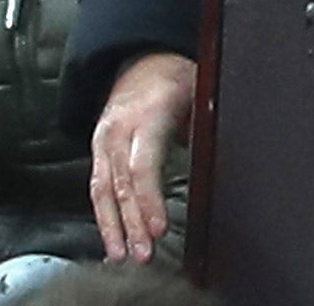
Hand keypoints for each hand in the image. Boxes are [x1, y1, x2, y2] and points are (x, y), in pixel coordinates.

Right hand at [90, 51, 194, 262]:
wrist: (141, 58)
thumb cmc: (174, 77)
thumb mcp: (197, 90)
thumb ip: (202, 123)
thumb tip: (215, 152)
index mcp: (146, 115)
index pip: (142, 166)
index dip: (149, 200)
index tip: (159, 227)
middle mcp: (119, 130)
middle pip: (120, 185)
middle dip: (131, 223)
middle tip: (143, 253)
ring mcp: (103, 140)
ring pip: (102, 190)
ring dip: (112, 227)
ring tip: (122, 255)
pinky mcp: (98, 150)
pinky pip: (97, 187)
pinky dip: (104, 215)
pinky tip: (113, 237)